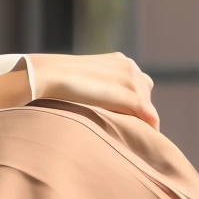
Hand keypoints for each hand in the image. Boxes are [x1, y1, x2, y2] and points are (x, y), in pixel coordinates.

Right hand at [26, 53, 158, 129]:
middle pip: (146, 93)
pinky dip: (149, 127)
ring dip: (142, 119)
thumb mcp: (84, 79)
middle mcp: (129, 66)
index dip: (134, 101)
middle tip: (129, 128)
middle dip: (140, 109)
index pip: (138, 83)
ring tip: (134, 136)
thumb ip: (98, 86)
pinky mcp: (130, 95)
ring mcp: (131, 80)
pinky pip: (148, 114)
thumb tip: (99, 100)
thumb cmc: (56, 81)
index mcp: (119, 60)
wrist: (49, 77)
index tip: (127, 118)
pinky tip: (146, 138)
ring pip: (148, 105)